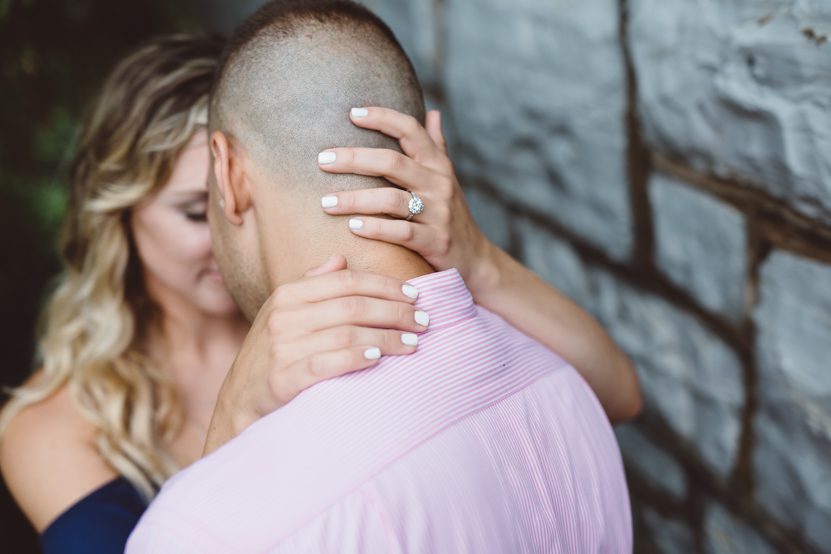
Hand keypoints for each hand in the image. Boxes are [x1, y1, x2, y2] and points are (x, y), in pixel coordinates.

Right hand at [204, 255, 426, 453]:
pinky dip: (356, 359)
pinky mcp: (283, 378)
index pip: (346, 281)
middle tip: (423, 321)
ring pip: (347, 334)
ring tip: (413, 343)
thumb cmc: (272, 354)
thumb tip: (340, 258)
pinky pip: (327, 364)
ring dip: (386, 338)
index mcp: (288, 294)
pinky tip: (379, 360)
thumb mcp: (285, 313)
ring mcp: (282, 347)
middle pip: (353, 306)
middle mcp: (284, 316)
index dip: (384, 285)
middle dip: (395, 311)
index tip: (414, 294)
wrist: (239, 401)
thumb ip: (313, 285)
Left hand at [318, 107, 492, 287]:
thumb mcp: (447, 178)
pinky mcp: (435, 241)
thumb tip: (432, 112)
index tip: (352, 113)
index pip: (411, 131)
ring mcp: (438, 213)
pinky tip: (352, 227)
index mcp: (438, 165)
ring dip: (355, 199)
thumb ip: (437, 146)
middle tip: (322, 160)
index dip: (383, 118)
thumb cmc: (451, 214)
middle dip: (354, 159)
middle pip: (393, 163)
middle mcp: (439, 184)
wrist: (475, 258)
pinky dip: (375, 228)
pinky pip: (401, 232)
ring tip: (326, 203)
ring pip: (392, 200)